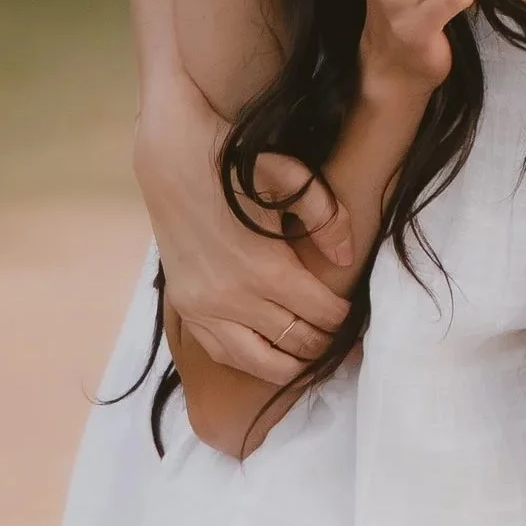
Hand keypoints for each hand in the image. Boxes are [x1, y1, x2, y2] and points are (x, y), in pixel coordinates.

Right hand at [135, 75, 352, 383]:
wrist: (171, 161)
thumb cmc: (235, 166)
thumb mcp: (290, 178)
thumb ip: (326, 216)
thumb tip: (347, 257)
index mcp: (266, 268)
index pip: (321, 313)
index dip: (343, 317)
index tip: (353, 313)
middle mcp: (235, 299)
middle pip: (296, 341)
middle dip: (325, 342)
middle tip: (343, 339)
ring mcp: (206, 309)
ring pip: (260, 363)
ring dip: (291, 364)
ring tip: (312, 356)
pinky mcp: (186, 309)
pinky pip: (223, 353)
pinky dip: (251, 361)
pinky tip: (270, 354)